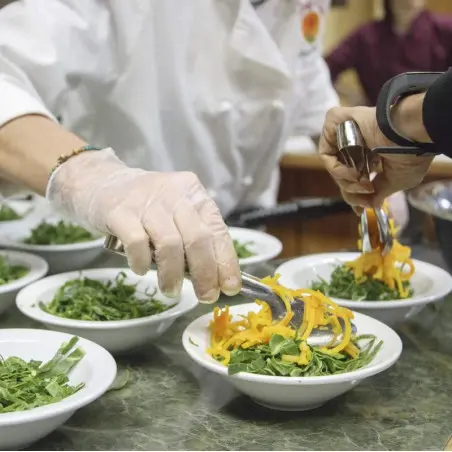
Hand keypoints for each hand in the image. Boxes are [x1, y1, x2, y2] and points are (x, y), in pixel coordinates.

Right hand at [46, 148, 240, 302]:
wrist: (101, 182)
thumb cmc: (145, 205)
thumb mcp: (175, 212)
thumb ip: (193, 237)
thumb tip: (214, 276)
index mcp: (194, 194)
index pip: (218, 230)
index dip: (226, 262)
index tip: (230, 287)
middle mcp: (174, 194)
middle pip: (198, 239)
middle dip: (205, 274)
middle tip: (205, 296)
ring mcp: (146, 201)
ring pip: (169, 244)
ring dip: (173, 274)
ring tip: (171, 290)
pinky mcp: (119, 211)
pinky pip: (137, 242)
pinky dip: (141, 262)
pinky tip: (140, 270)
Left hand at [318, 106, 433, 210]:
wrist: (410, 133)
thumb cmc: (410, 155)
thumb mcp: (398, 180)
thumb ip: (380, 192)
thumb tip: (373, 206)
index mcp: (372, 153)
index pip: (354, 176)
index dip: (354, 195)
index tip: (359, 210)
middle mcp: (357, 142)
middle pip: (342, 174)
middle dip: (352, 192)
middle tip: (366, 197)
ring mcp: (344, 132)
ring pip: (334, 167)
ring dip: (347, 183)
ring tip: (364, 185)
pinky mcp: (334, 123)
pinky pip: (326, 154)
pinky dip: (336, 169)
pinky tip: (353, 173)